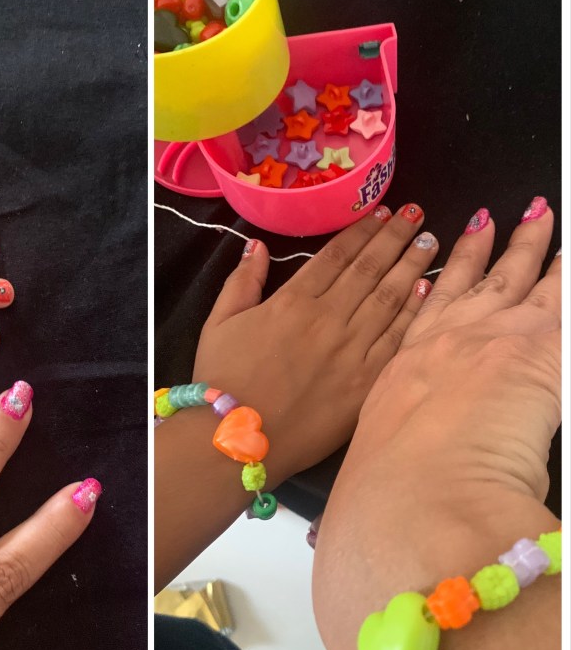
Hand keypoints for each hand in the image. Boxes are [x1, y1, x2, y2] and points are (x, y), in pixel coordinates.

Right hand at [155, 203, 438, 588]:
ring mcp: (352, 350)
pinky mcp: (367, 382)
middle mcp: (329, 318)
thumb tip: (258, 246)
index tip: (382, 212)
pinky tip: (427, 292)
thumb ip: (242, 282)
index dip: (362, 231)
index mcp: (293, 301)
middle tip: (416, 214)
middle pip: (370, 269)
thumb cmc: (225, 380)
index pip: (337, 256)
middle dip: (395, 238)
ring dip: (412, 266)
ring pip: (390, 298)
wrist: (241, 437)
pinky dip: (413, 313)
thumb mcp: (218, 323)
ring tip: (430, 242)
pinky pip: (396, 339)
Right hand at [312, 199, 560, 649]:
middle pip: (468, 280)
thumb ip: (373, 452)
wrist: (415, 495)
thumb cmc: (383, 485)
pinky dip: (567, 273)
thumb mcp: (370, 461)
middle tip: (490, 218)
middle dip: (482, 247)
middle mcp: (446, 340)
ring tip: (542, 216)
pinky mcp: (539, 346)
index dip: (435, 278)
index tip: (436, 250)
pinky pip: (562, 296)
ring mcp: (491, 336)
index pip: (423, 308)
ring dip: (532, 245)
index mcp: (407, 362)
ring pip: (520, 276)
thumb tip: (362, 479)